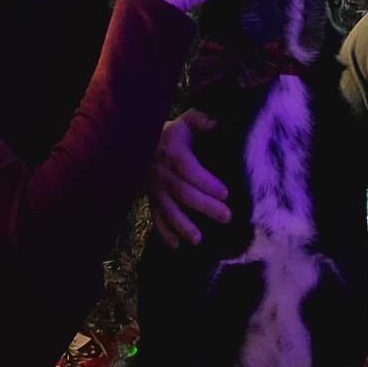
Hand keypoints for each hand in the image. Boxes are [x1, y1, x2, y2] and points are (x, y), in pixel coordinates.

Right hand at [149, 110, 230, 247]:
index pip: (189, 169)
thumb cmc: (173, 133)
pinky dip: (164, 232)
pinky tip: (175, 246)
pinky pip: (155, 217)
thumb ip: (201, 120)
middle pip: (183, 192)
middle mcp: (162, 173)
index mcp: (173, 152)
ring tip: (198, 239)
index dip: (206, 182)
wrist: (140, 143)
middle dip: (205, 206)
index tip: (225, 192)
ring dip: (183, 225)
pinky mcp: (151, 199)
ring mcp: (155, 189)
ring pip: (168, 209)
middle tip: (227, 217)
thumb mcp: (187, 121)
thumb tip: (216, 123)